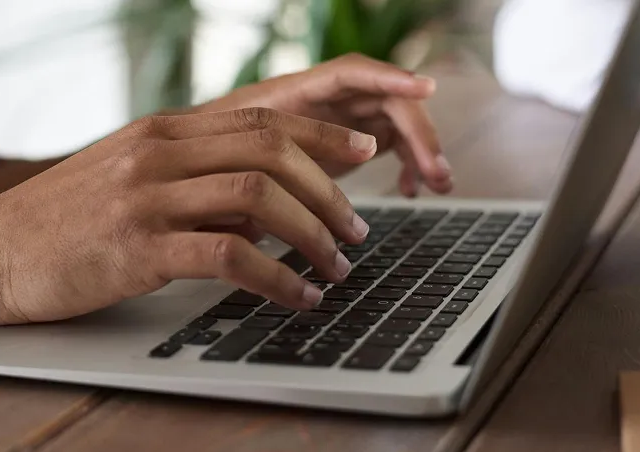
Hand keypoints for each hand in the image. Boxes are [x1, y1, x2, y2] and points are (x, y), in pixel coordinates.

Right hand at [0, 108, 378, 324]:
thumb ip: (191, 180)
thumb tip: (261, 207)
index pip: (262, 118)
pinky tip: (297, 298)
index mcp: (161, 131)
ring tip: (336, 266)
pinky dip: (277, 279)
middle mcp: (158, 152)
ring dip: (312, 234)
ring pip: (260, 198)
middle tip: (357, 229)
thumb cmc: (58, 223)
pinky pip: (229, 256)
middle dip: (330, 190)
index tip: (363, 150)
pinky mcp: (136, 247)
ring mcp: (146, 197)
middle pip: (273, 150)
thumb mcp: (126, 180)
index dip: (322, 132)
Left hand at [197, 53, 451, 196]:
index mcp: (296, 92)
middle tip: (436, 171)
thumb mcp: (231, 160)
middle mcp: (326, 99)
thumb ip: (260, 163)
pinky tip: (411, 190)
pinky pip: (390, 144)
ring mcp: (340, 119)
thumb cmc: (210, 155)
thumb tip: (284, 189)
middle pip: (386, 101)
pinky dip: (405, 164)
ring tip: (437, 184)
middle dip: (418, 133)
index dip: (389, 77)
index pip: (351, 73)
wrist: (201, 164)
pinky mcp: (348, 142)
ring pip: (395, 123)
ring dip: (421, 150)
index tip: (425, 90)